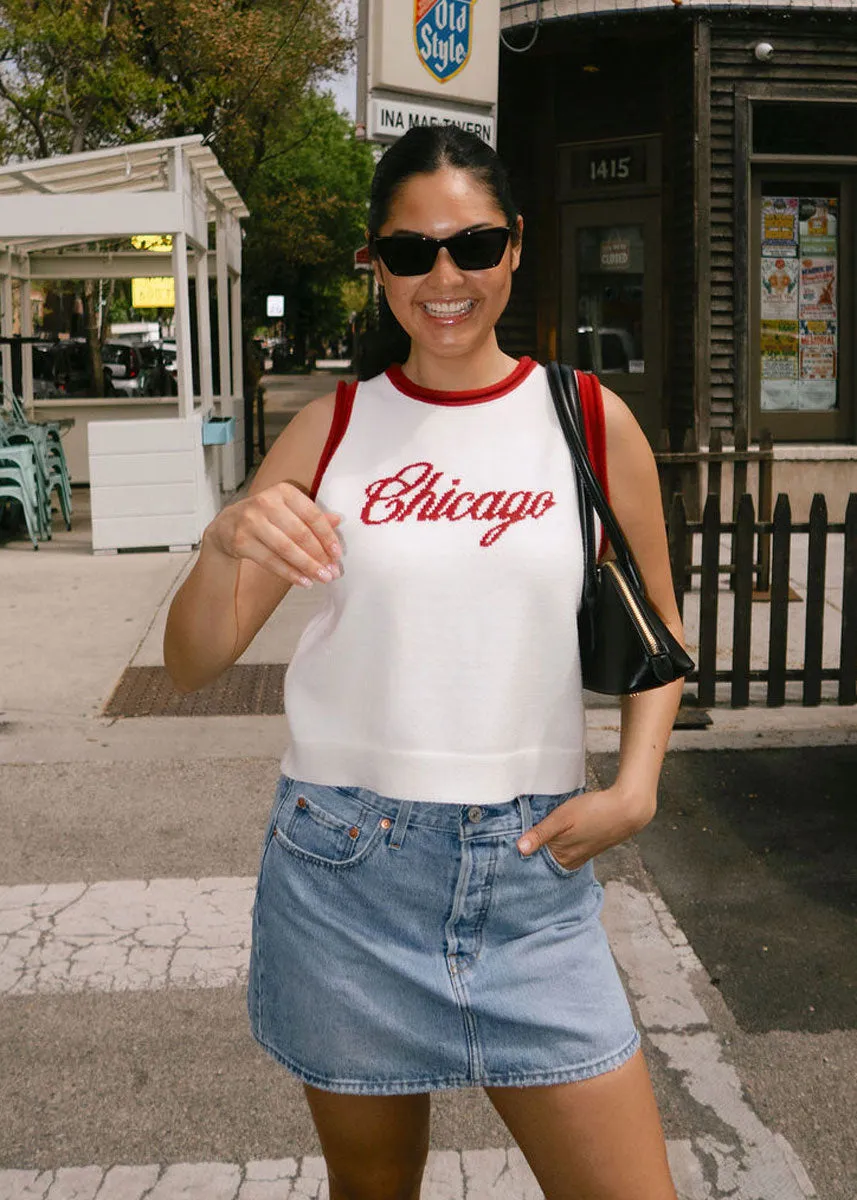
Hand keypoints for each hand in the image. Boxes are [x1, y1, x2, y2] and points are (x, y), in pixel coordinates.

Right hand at [204, 481, 342, 587]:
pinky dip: (289, 573)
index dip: (327, 536)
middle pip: (299, 534)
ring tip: (321, 578)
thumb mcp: (288, 510)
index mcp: (283, 492)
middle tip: (332, 572)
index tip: (338, 554)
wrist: (226, 525)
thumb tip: (338, 520)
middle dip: (319, 556)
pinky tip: (303, 581)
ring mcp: (251, 521)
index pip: (312, 515)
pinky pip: (271, 561)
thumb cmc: (265, 517)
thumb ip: (311, 516)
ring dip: (307, 566)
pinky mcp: (241, 540)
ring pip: (285, 549)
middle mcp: (266, 502)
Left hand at [516, 785, 656, 870]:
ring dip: (548, 841)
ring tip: (542, 829)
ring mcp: (581, 855)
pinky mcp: (589, 846)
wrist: (628, 808)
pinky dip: (561, 839)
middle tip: (525, 830)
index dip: (524, 849)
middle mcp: (571, 862)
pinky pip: (568, 846)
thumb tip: (519, 850)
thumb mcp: (562, 819)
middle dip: (535, 846)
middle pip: (545, 856)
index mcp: (563, 859)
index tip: (511, 841)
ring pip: (556, 850)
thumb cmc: (594, 811)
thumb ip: (540, 834)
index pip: (534, 861)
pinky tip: (560, 829)